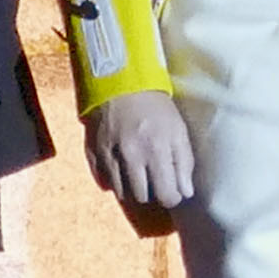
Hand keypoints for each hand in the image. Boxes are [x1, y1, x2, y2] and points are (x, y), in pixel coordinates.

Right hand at [86, 92, 195, 214]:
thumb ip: (184, 162)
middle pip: (142, 197)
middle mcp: (131, 156)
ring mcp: (108, 155)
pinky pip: (102, 181)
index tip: (172, 188)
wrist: (119, 80)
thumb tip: (186, 192)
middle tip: (155, 179)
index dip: (172, 196)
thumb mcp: (178, 129)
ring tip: (138, 172)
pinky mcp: (92, 152)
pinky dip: (112, 179)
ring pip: (121, 193)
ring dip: (131, 187)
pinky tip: (120, 167)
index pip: (167, 195)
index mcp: (156, 150)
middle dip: (151, 192)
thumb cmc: (154, 106)